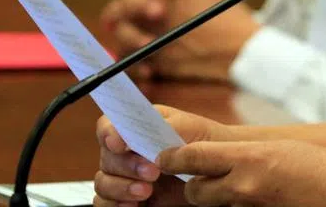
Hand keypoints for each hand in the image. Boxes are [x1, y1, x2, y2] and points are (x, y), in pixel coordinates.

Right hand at [93, 105, 229, 206]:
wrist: (222, 168)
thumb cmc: (207, 141)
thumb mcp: (191, 128)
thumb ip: (166, 127)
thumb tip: (138, 136)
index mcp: (138, 126)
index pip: (109, 125)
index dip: (109, 133)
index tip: (119, 144)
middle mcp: (127, 151)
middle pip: (107, 157)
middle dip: (126, 165)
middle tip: (152, 172)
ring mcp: (126, 176)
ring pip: (103, 182)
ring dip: (120, 188)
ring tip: (146, 191)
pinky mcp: (129, 199)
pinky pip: (106, 204)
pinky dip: (113, 204)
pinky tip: (133, 205)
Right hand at [100, 0, 252, 80]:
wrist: (216, 46)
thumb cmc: (212, 12)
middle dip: (139, 1)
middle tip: (159, 13)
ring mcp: (130, 24)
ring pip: (115, 22)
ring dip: (130, 33)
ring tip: (148, 44)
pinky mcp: (130, 52)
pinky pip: (124, 59)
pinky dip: (134, 67)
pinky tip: (150, 73)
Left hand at [157, 140, 325, 206]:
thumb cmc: (320, 166)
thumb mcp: (279, 149)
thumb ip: (245, 153)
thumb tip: (215, 157)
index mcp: (250, 158)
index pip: (193, 157)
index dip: (173, 156)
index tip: (163, 155)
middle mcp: (245, 186)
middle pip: (195, 190)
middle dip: (194, 182)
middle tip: (201, 174)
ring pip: (211, 205)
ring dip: (213, 196)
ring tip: (231, 187)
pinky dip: (233, 206)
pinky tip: (250, 198)